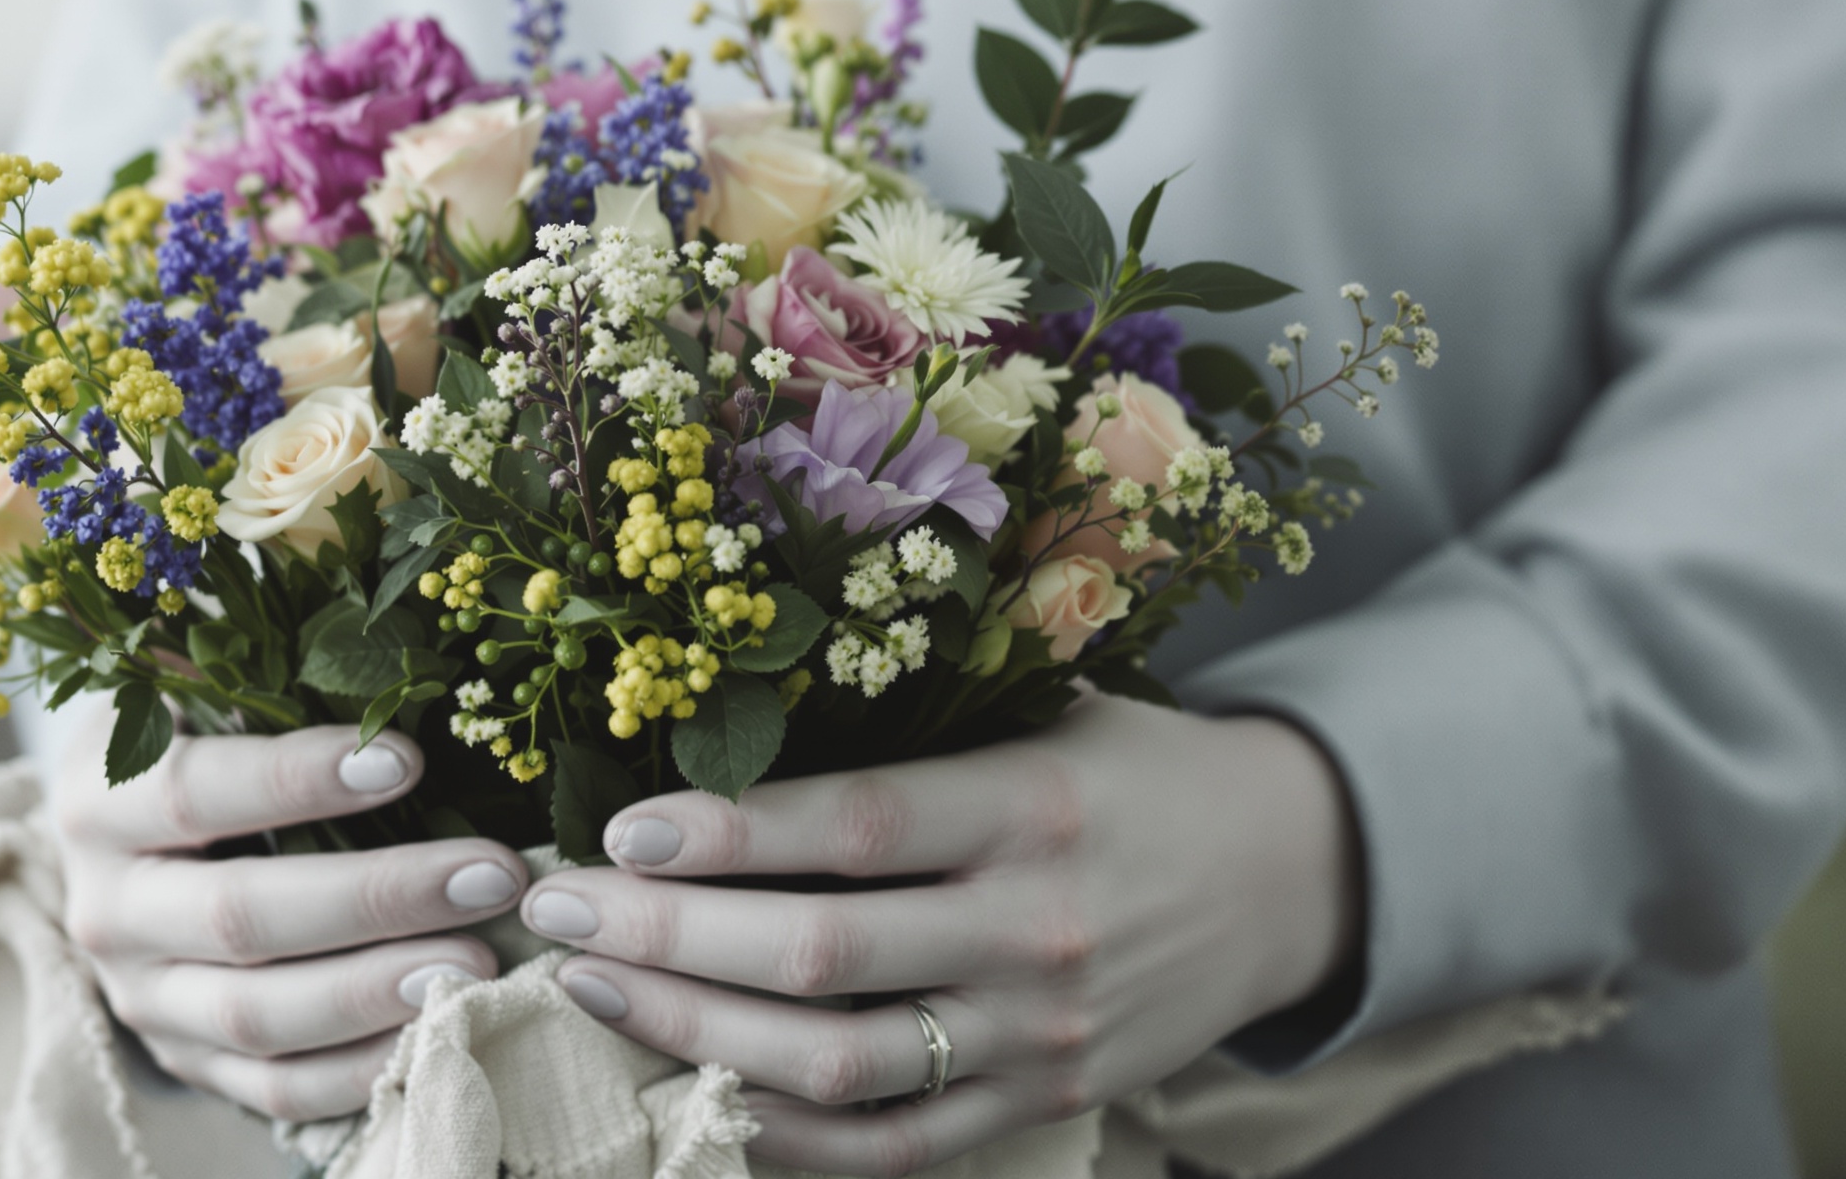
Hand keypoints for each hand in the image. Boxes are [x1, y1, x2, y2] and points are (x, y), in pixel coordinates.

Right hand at [52, 704, 529, 1122]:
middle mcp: (107, 908)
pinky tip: (439, 1026)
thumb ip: (267, 674)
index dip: (297, 779)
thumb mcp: (201, 694)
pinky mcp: (186, 1062)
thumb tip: (398, 657)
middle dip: (377, 899)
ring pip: (258, 1017)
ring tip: (478, 962)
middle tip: (489, 875)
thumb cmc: (193, 745)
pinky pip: (275, 1088)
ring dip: (378, 993)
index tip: (408, 759)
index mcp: (100, 800)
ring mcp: (143, 999)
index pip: (194, 791)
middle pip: (240, 917)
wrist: (121, 849)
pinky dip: (361, 1069)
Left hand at [518, 698, 1360, 1176]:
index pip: (854, 828)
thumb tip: (722, 711)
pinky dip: (776, 1130)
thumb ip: (915, 724)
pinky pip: (888, 1146)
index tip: (615, 833)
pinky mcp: (1041, 1102)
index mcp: (1034, 805)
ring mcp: (1039, 1033)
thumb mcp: (1050, 710)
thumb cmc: (1136, 770)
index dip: (724, 835)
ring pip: (836, 1063)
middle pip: (819, 955)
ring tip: (590, 989)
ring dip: (691, 1033)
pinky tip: (686, 1085)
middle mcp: (1035, 927)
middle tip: (553, 912)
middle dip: (663, 939)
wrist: (1291, 875)